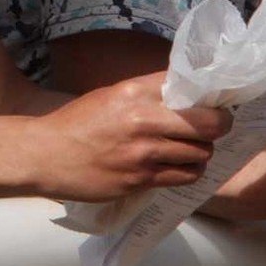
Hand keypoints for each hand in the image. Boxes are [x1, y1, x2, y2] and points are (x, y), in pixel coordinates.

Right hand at [29, 71, 232, 200]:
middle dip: (218, 125)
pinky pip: (184, 176)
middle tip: (215, 127)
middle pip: (209, 123)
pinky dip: (189, 171)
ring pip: (200, 153)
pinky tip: (179, 166)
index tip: (214, 101)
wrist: (46, 155)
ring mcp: (144, 152)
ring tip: (191, 149)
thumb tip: (183, 95)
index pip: (190, 86)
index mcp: (134, 91)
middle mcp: (143, 119)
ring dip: (201, 152)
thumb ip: (146, 94)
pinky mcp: (141, 179)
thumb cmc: (76, 124)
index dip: (209, 96)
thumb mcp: (110, 96)